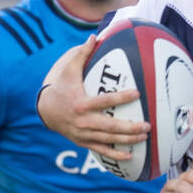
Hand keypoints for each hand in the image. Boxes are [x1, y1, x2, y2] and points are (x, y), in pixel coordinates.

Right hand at [36, 34, 148, 162]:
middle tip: (148, 125)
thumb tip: (94, 36)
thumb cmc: (59, 86)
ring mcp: (84, 133)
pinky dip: (115, 155)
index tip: (137, 93)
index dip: (121, 97)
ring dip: (128, 139)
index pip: (105, 100)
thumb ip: (82, 54)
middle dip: (130, 127)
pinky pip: (101, 150)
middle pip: (110, 126)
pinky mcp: (84, 142)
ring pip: (109, 139)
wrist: (44, 109)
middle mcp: (83, 121)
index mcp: (81, 103)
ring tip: (145, 137)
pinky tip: (130, 156)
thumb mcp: (68, 69)